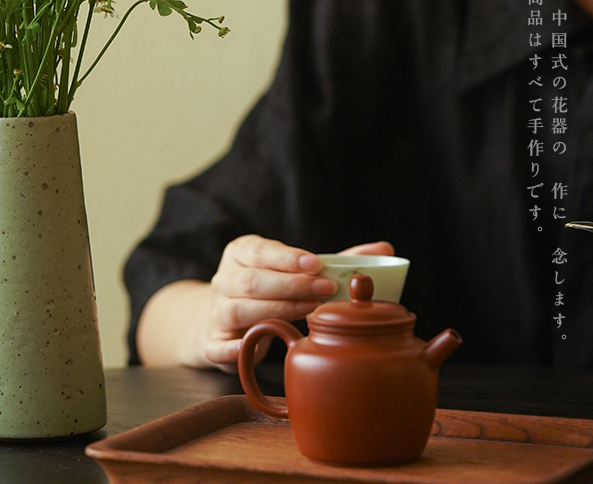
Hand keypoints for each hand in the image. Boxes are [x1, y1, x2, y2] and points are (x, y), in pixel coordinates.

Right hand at [204, 236, 393, 370]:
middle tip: (326, 290)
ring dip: (276, 311)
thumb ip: (337, 260)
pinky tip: (263, 347)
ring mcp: (217, 311)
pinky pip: (222, 347)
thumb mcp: (295, 268)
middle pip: (251, 281)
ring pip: (239, 310)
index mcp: (241, 253)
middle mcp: (224, 279)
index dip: (287, 258)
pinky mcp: (213, 342)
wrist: (223, 317)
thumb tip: (384, 249)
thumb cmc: (271, 287)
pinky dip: (240, 348)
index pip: (260, 251)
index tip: (317, 263)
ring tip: (310, 311)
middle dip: (290, 285)